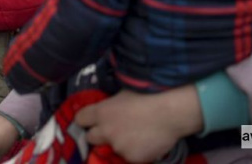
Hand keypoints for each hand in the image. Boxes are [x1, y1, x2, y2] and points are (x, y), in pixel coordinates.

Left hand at [74, 85, 202, 162]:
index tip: (91, 120)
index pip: (80, 119)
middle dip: (99, 134)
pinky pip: (129, 156)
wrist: (171, 112)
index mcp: (101, 112)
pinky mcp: (132, 158)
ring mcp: (118, 146)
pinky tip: (146, 142)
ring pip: (112, 148)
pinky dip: (135, 151)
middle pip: (90, 137)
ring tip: (136, 134)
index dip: (86, 119)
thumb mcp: (123, 94)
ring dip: (119, 143)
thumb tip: (108, 108)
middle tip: (113, 129)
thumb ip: (110, 104)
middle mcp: (105, 131)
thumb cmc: (149, 95)